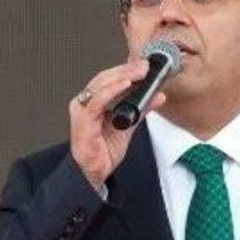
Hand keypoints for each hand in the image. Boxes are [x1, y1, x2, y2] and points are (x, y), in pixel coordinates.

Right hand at [70, 60, 165, 188]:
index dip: (126, 70)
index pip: (109, 79)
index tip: (144, 66)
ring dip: (122, 76)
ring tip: (139, 72)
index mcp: (94, 102)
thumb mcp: (128, 126)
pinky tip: (125, 84)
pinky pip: (97, 101)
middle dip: (126, 70)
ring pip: (101, 85)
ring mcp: (82, 110)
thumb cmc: (103, 151)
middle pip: (105, 78)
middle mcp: (86, 103)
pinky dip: (112, 90)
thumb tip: (157, 96)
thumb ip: (141, 110)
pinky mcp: (83, 121)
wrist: (94, 173)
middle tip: (145, 66)